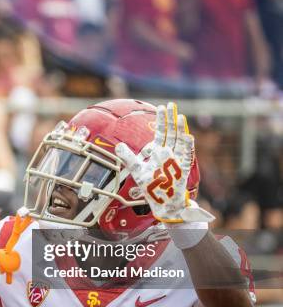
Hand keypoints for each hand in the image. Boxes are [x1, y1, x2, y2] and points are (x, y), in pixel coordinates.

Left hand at [115, 102, 213, 223]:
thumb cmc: (151, 186)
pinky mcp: (182, 170)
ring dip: (180, 130)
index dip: (162, 120)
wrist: (161, 202)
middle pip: (171, 133)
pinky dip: (187, 147)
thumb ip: (128, 157)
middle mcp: (168, 154)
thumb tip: (118, 145)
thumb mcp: (136, 170)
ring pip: (180, 142)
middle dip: (171, 119)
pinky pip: (186, 157)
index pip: (161, 132)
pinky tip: (188, 137)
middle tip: (171, 105)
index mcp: (159, 152)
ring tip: (180, 116)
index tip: (162, 107)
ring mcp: (176, 161)